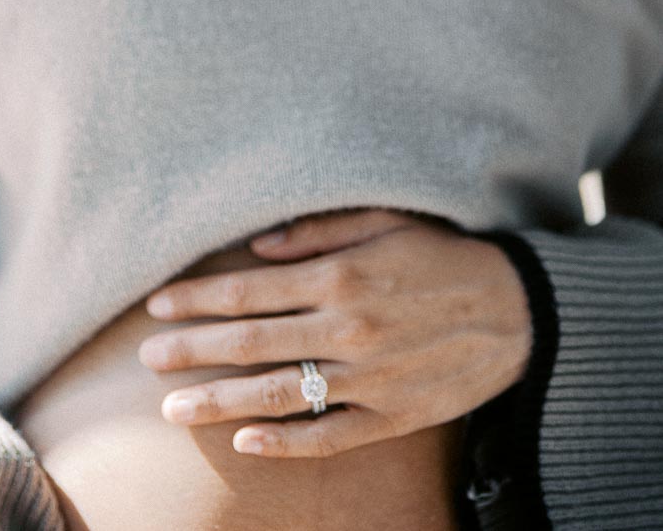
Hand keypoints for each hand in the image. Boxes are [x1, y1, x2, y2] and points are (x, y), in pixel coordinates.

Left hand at [139, 208, 530, 457]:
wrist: (518, 309)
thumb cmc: (442, 255)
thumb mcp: (384, 220)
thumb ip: (317, 231)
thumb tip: (257, 246)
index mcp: (341, 276)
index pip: (250, 290)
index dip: (199, 299)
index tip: (157, 304)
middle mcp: (348, 329)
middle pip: (252, 343)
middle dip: (193, 350)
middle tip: (146, 357)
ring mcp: (369, 378)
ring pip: (280, 395)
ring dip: (221, 401)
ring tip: (172, 408)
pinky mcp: (392, 416)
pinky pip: (330, 437)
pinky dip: (285, 444)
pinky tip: (245, 443)